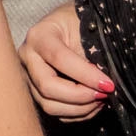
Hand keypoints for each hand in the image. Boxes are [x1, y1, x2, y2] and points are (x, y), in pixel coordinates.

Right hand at [18, 3, 112, 121]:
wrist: (69, 24)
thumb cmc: (80, 23)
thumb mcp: (87, 28)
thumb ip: (94, 53)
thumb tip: (106, 84)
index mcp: (39, 35)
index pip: (59, 59)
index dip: (85, 75)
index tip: (109, 84)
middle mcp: (27, 57)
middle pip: (47, 87)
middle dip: (80, 96)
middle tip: (105, 93)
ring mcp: (28, 77)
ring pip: (49, 105)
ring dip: (81, 108)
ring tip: (101, 98)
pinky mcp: (35, 91)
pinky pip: (55, 111)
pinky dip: (77, 113)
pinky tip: (92, 103)